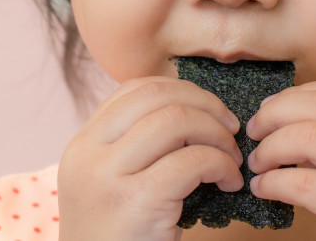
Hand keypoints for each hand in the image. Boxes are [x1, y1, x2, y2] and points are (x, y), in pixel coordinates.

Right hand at [57, 76, 244, 240]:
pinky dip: (221, 165)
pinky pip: (191, 161)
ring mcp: (108, 175)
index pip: (134, 89)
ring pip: (175, 120)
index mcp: (83, 144)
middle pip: (156, 95)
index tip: (207, 111)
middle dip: (205, 104)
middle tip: (230, 128)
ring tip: (231, 159)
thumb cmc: (118, 240)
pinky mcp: (136, 201)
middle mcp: (89, 152)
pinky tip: (228, 183)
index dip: (180, 90)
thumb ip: (132, 149)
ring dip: (217, 134)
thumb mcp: (108, 184)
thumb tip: (191, 114)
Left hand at [246, 81, 315, 240]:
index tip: (270, 110)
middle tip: (254, 132)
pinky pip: (306, 183)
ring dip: (271, 148)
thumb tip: (285, 117)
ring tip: (257, 163)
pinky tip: (264, 188)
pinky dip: (274, 181)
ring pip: (311, 137)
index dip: (296, 95)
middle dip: (275, 115)